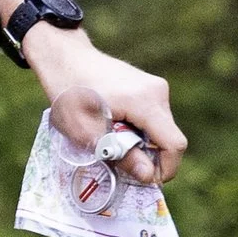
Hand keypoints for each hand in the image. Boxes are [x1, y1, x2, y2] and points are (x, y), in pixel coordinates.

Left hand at [25, 29, 186, 184]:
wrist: (63, 56)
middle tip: (118, 162)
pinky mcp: (149, 87)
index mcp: (145, 102)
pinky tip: (112, 126)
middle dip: (148, 157)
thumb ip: (120, 155)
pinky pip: (153, 118)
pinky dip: (138, 130)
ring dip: (141, 143)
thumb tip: (148, 175)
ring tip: (109, 139)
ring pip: (161, 129)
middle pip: (168, 138)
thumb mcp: (86, 132)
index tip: (142, 179)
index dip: (165, 169)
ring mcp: (155, 86)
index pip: (174, 144)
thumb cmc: (68, 92)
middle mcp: (158, 91)